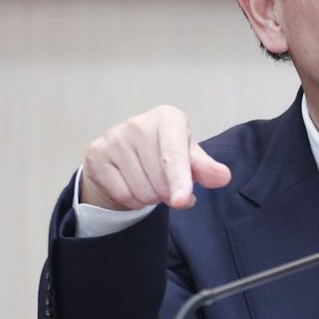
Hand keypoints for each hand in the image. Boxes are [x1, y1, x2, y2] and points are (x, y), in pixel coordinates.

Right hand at [80, 105, 231, 210]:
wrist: (127, 156)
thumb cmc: (166, 154)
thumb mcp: (189, 157)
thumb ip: (206, 168)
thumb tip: (222, 177)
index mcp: (167, 118)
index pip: (174, 155)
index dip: (180, 180)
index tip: (183, 200)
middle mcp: (138, 123)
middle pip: (159, 179)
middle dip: (168, 193)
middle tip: (169, 186)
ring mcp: (114, 138)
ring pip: (141, 190)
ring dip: (151, 197)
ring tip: (151, 183)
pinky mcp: (96, 153)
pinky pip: (122, 194)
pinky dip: (133, 200)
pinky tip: (134, 185)